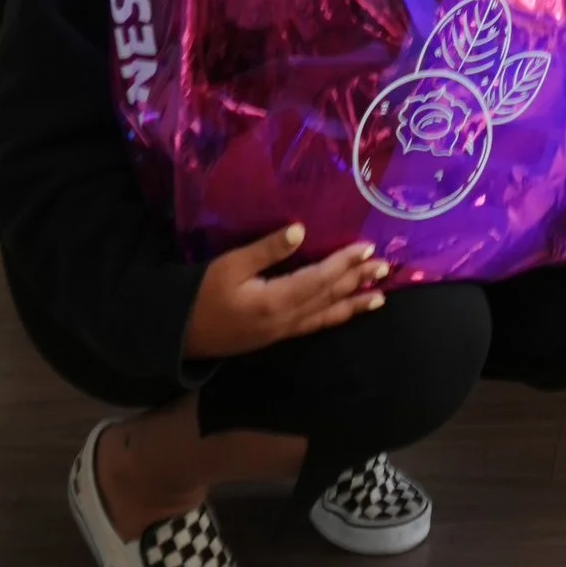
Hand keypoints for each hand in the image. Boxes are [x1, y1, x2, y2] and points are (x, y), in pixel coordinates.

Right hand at [182, 225, 389, 355]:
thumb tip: (300, 230)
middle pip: (328, 297)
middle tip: (385, 267)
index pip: (320, 279)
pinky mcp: (276, 336)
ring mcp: (282, 332)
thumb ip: (266, 249)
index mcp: (275, 300)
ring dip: (353, 303)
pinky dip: (334, 318)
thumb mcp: (230, 265)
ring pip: (325, 316)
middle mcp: (285, 320)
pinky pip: (313, 327)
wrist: (180, 333)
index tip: (367, 249)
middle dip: (357, 281)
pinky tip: (345, 312)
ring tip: (380, 297)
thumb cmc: (202, 293)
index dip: (345, 264)